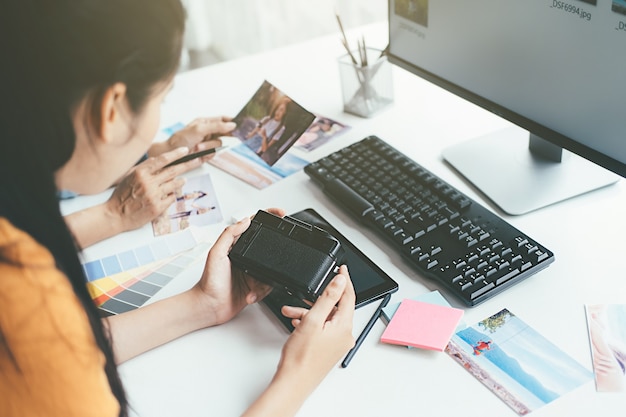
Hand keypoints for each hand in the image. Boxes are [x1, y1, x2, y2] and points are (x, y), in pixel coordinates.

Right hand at [104, 147, 205, 232]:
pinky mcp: (158, 207)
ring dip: (181, 181)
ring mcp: (154, 195)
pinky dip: (172, 195)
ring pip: (174, 184)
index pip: (162, 160)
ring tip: (184, 179)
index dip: (176, 154)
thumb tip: (159, 160)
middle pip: (173, 171)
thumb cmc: (122, 195)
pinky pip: (171, 198)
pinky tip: (170, 194)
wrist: (115, 215)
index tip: (185, 150)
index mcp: (140, 172)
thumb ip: (144, 168)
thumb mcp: (129, 176)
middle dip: (187, 164)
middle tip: (197, 160)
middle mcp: (148, 183)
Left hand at [152, 116, 235, 160]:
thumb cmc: (181, 139)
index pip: (222, 119)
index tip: (240, 124)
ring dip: (209, 146)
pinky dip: (207, 154)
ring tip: (198, 147)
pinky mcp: (207, 154)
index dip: (231, 121)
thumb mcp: (200, 129)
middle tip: (230, 135)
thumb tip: (232, 125)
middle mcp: (208, 132)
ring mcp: (208, 143)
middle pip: (224, 132)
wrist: (172, 155)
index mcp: (205, 122)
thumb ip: (217, 126)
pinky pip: (214, 154)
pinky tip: (199, 153)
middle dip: (222, 135)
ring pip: (219, 144)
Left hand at [192, 208, 285, 325]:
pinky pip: (268, 286)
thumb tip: (245, 220)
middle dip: (275, 251)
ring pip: (271, 269)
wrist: (209, 307)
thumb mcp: (216, 253)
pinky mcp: (255, 286)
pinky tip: (251, 294)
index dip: (268, 218)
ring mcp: (251, 272)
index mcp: (235, 246)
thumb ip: (229, 235)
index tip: (280, 213)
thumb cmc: (208, 282)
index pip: (253, 226)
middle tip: (282, 249)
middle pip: (267, 247)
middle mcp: (245, 257)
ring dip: (265, 278)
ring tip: (255, 284)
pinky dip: (261, 291)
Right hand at [277, 266, 355, 392]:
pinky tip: (297, 324)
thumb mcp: (313, 320)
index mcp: (344, 327)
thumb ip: (329, 297)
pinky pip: (323, 330)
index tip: (342, 269)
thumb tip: (341, 281)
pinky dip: (311, 324)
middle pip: (336, 308)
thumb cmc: (301, 358)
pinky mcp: (329, 350)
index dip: (345, 280)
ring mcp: (337, 345)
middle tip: (304, 294)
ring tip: (291, 312)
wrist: (293, 383)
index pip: (349, 297)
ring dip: (310, 313)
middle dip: (318, 300)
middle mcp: (345, 336)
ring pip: (326, 319)